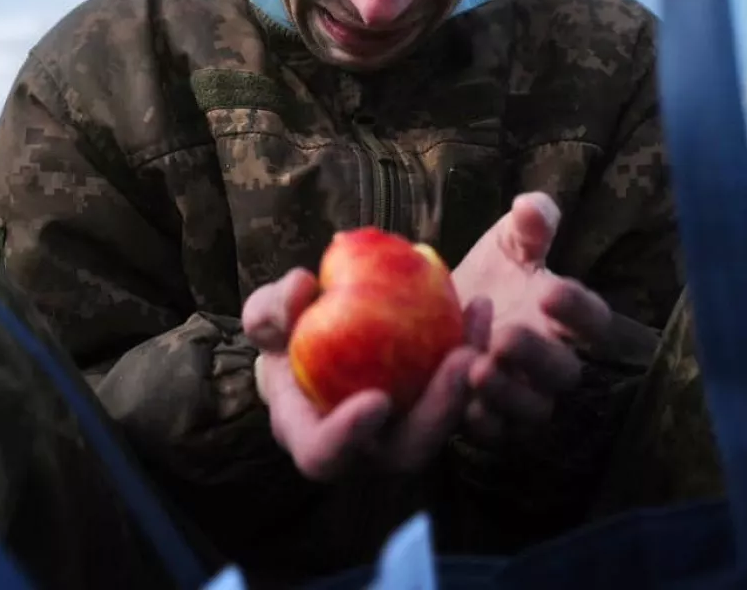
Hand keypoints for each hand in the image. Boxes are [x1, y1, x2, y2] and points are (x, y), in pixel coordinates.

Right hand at [242, 267, 491, 481]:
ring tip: (479, 324)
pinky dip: (472, 350)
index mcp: (312, 437)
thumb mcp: (266, 316)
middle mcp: (365, 448)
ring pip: (445, 423)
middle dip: (440, 411)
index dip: (348, 435)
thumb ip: (272, 309)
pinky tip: (479, 307)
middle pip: (408, 450)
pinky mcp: (433, 406)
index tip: (375, 400)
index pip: (325, 454)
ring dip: (469, 379)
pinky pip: (460, 391)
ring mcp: (405, 431)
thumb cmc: (284, 335)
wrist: (314, 342)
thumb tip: (299, 291)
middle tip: (461, 359)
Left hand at [451, 193, 612, 442]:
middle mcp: (552, 363)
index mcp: (566, 320)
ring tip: (477, 368)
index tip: (550, 292)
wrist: (438, 318)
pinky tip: (458, 399)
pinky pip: (495, 435)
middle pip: (565, 373)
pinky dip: (479, 421)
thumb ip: (527, 227)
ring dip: (508, 393)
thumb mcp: (504, 245)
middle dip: (537, 356)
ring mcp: (525, 397)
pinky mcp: (492, 423)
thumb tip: (532, 206)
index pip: (594, 321)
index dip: (580, 311)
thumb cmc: (487, 278)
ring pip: (534, 411)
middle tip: (505, 335)